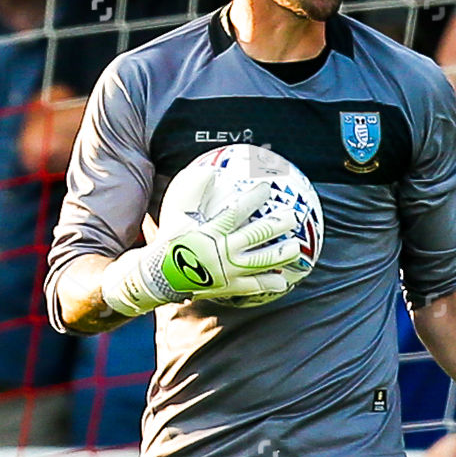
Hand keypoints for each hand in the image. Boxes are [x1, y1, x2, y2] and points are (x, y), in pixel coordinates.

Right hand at [157, 177, 299, 299]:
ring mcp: (228, 271)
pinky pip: (253, 286)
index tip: (267, 188)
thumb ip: (194, 188)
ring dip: (280, 255)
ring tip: (295, 248)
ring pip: (260, 262)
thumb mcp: (177, 210)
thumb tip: (212, 169)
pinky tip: (284, 281)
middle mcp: (222, 251)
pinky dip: (269, 283)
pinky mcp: (229, 287)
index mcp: (210, 231)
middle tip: (292, 216)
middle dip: (276, 225)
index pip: (236, 211)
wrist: (160, 276)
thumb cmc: (170, 238)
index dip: (253, 199)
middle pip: (255, 236)